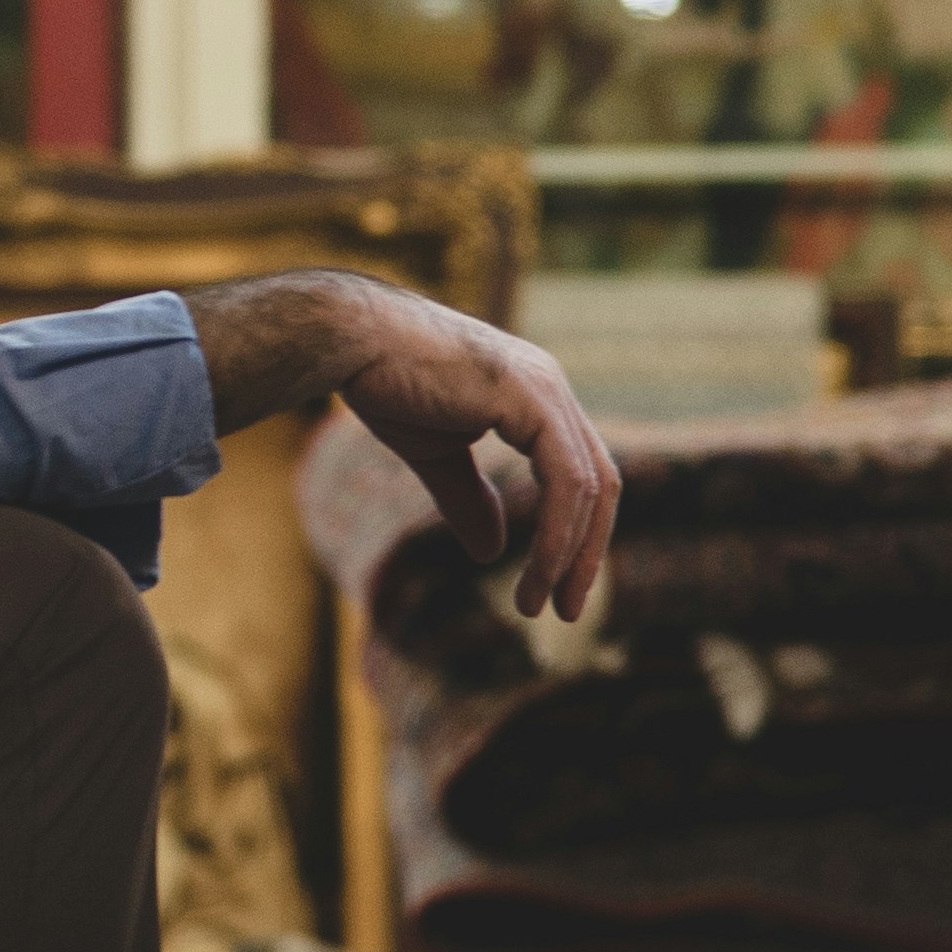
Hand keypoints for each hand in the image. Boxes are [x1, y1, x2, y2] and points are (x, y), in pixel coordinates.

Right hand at [183, 271, 620, 626]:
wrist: (351, 340)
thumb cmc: (383, 383)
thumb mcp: (435, 455)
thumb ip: (468, 499)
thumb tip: (492, 553)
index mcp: (535, 395)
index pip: (581, 473)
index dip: (575, 533)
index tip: (554, 589)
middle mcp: (552, 387)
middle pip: (601, 482)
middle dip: (587, 552)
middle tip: (565, 611)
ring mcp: (547, 390)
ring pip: (590, 488)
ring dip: (570, 554)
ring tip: (539, 604)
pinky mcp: (531, 399)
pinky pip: (567, 482)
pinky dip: (557, 535)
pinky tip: (535, 571)